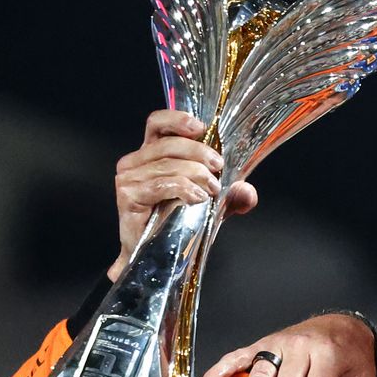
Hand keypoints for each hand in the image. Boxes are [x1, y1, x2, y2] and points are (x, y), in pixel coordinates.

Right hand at [110, 111, 257, 281]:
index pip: (157, 123)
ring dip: (196, 175)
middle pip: (168, 143)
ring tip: (211, 190)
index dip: (177, 119)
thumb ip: (231, 195)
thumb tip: (248, 192)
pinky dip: (185, 189)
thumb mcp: (212, 205)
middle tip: (218, 169)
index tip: (201, 127)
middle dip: (199, 152)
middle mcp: (135, 161)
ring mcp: (129, 178)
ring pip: (169, 164)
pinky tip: (197, 198)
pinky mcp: (128, 195)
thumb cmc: (179, 223)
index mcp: (152, 154)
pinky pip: (162, 184)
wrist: (158, 256)